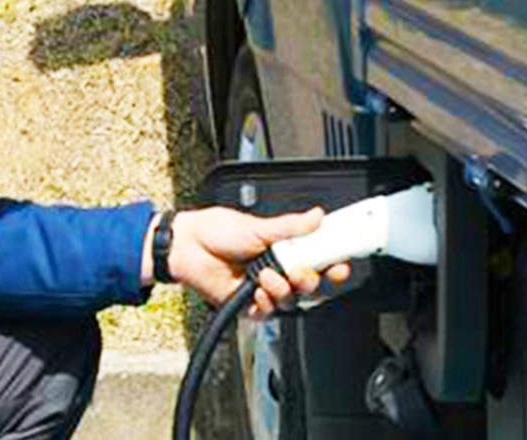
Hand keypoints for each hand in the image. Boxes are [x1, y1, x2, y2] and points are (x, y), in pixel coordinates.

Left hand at [146, 207, 350, 317]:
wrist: (186, 246)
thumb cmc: (215, 231)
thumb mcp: (258, 226)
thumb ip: (291, 226)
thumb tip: (317, 216)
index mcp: (283, 249)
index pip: (317, 260)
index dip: (332, 265)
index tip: (340, 264)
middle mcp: (277, 270)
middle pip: (310, 285)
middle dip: (309, 279)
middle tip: (299, 269)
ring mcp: (264, 289)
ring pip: (292, 300)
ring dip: (282, 287)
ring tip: (265, 274)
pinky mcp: (249, 305)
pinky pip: (269, 311)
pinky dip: (265, 300)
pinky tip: (255, 288)